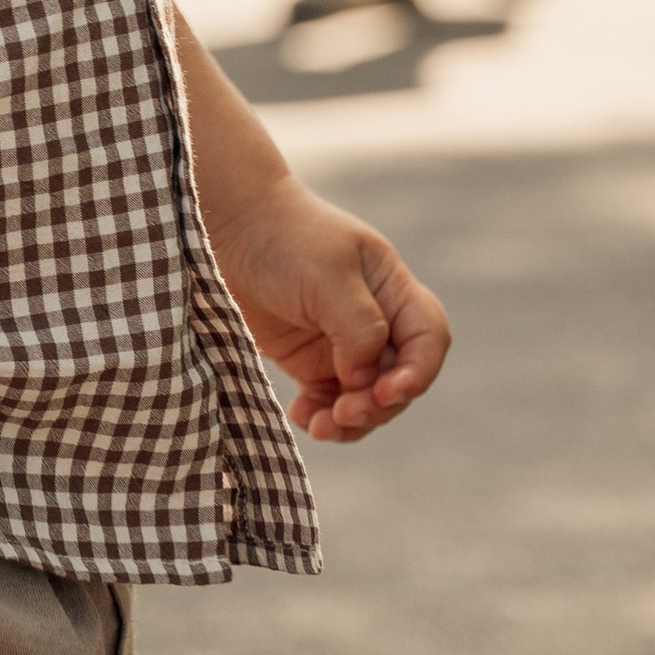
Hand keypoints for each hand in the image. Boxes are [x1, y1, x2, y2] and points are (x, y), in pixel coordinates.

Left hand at [209, 170, 449, 443]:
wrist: (225, 228)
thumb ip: (359, 327)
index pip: (428, 339)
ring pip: (365, 399)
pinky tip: (300, 415)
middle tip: (344, 413)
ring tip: (319, 426)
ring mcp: (341, 344)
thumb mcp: (328, 275)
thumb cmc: (284, 238)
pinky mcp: (308, 361)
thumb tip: (367, 379)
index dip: (418, 373)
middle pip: (398, 379)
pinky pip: (328, 402)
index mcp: (393, 291)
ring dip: (350, 420)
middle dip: (378, 404)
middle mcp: (375, 320)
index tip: (387, 392)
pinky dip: (320, 417)